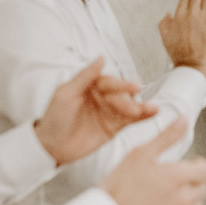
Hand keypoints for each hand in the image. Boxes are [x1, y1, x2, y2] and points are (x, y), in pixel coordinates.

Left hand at [34, 58, 155, 166]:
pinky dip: (143, 116)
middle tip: (134, 107)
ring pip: (129, 106)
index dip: (121, 85)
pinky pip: (130, 120)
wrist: (52, 146)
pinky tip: (153, 113)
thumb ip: (85, 76)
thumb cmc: (54, 118)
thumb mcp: (66, 93)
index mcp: (91, 85)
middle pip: (121, 94)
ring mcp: (109, 111)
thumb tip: (100, 58)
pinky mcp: (114, 127)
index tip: (133, 87)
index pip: (110, 82)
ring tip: (153, 109)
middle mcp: (102, 96)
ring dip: (142, 107)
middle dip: (129, 100)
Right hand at [103, 118, 205, 204]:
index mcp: (179, 177)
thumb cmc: (120, 186)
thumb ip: (167, 137)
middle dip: (194, 181)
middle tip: (174, 178)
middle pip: (204, 188)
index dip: (199, 165)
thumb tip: (183, 120)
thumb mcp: (141, 153)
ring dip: (189, 199)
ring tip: (168, 194)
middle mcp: (183, 199)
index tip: (189, 164)